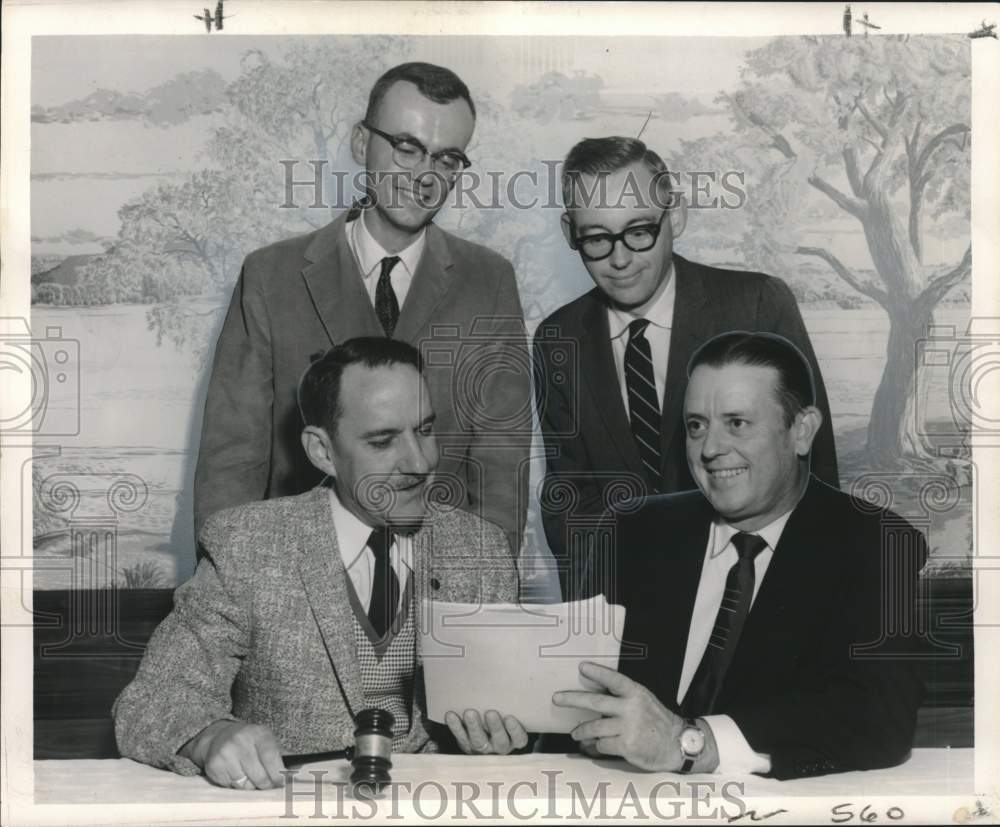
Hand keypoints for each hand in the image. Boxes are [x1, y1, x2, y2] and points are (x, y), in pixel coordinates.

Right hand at [179, 720, 285, 788]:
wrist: (219, 736)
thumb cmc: (249, 741)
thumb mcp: (266, 740)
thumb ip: (282, 754)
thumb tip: (298, 768)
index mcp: (259, 734)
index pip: (271, 757)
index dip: (278, 774)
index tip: (282, 784)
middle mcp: (241, 741)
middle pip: (260, 777)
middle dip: (266, 785)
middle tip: (267, 785)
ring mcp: (226, 753)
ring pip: (245, 785)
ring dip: (250, 786)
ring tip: (249, 776)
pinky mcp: (215, 765)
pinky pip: (231, 786)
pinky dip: (236, 785)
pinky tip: (235, 774)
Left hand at [445, 709, 528, 754]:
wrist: (486, 738)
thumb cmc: (502, 720)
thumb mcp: (510, 716)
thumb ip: (510, 705)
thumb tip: (510, 678)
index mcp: (513, 739)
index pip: (519, 738)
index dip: (515, 730)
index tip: (509, 717)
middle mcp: (500, 746)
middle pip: (499, 741)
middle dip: (495, 727)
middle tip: (490, 713)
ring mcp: (483, 747)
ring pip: (478, 740)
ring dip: (474, 727)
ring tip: (470, 713)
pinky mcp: (466, 744)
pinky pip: (460, 737)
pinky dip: (455, 726)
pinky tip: (451, 715)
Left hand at [552, 662, 684, 770]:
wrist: (676, 744)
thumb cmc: (657, 721)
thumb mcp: (644, 701)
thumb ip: (623, 698)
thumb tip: (595, 702)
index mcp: (636, 693)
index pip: (614, 679)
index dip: (597, 672)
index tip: (582, 667)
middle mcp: (631, 708)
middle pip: (595, 702)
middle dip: (572, 699)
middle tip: (557, 698)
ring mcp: (628, 727)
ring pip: (595, 727)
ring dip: (582, 731)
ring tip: (575, 733)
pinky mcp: (626, 746)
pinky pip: (602, 745)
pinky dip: (596, 746)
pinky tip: (595, 746)